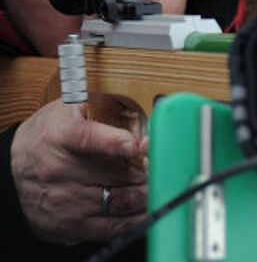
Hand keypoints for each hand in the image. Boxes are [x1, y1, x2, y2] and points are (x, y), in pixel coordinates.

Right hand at [10, 98, 147, 244]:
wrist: (13, 166)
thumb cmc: (52, 134)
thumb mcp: (72, 108)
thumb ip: (106, 111)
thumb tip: (144, 125)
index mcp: (60, 135)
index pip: (90, 139)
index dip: (119, 143)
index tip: (142, 145)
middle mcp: (58, 170)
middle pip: (117, 175)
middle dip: (149, 172)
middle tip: (163, 166)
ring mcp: (63, 201)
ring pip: (120, 202)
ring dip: (147, 195)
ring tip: (157, 184)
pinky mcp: (67, 225)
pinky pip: (111, 227)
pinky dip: (135, 218)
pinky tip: (146, 207)